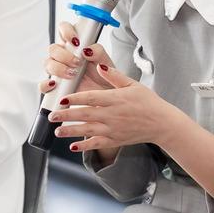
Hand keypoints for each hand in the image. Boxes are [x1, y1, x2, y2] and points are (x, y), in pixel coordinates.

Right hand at [38, 21, 117, 94]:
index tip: (76, 41)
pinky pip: (42, 84)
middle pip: (53, 48)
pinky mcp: (55, 85)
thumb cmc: (104, 74)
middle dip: (64, 55)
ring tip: (72, 74)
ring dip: (58, 68)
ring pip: (47, 63)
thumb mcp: (105, 61)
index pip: (64, 29)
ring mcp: (58, 69)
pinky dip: (45, 84)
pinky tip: (54, 84)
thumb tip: (87, 50)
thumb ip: (98, 51)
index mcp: (74, 44)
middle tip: (77, 62)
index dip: (66, 31)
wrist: (105, 94)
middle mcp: (63, 55)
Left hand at [46, 64, 186, 152]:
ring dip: (71, 131)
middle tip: (52, 116)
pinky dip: (85, 146)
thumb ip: (115, 76)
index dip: (74, 98)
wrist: (162, 123)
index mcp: (115, 99)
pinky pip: (98, 144)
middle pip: (84, 115)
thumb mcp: (133, 84)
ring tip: (57, 131)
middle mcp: (112, 115)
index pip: (90, 98)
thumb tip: (100, 66)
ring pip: (87, 130)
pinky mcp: (116, 140)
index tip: (61, 99)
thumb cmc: (148, 102)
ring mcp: (113, 129)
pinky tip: (73, 146)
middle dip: (66, 115)